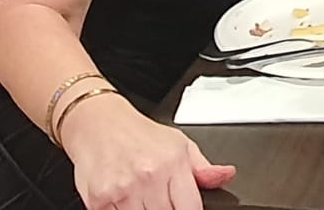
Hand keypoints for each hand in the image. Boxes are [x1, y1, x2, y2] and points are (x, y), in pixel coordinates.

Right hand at [60, 96, 234, 209]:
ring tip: (143, 199)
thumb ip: (203, 168)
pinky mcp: (99, 200)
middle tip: (160, 199)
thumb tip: (226, 176)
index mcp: (173, 164)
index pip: (191, 209)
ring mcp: (123, 191)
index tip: (183, 207)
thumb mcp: (178, 144)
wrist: (97, 122)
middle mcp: (149, 177)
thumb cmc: (138, 134)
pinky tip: (125, 202)